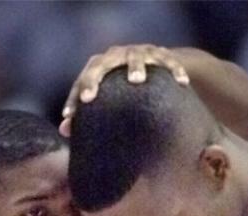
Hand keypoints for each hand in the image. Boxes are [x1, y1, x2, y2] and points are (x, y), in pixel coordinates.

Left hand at [60, 44, 189, 135]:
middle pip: (101, 64)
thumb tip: (64, 130)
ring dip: (136, 66)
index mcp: (99, 65)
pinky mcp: (162, 54)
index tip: (69, 115)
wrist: (153, 66)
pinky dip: (175, 70)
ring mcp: (140, 52)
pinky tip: (182, 84)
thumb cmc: (122, 90)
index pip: (83, 78)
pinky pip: (169, 61)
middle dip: (93, 80)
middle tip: (88, 98)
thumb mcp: (106, 99)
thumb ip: (85, 114)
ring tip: (137, 80)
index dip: (73, 95)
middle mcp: (116, 55)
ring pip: (136, 56)